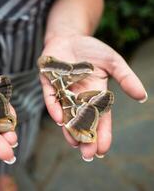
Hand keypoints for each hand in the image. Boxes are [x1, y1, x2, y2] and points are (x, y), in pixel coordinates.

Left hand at [40, 35, 146, 159]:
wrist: (70, 37)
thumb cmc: (92, 50)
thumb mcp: (113, 62)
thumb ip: (125, 78)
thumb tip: (142, 96)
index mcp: (94, 94)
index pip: (99, 118)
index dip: (102, 133)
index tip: (103, 149)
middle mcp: (78, 97)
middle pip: (82, 121)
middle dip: (85, 137)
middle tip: (88, 154)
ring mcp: (62, 91)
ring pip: (66, 114)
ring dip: (69, 129)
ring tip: (74, 143)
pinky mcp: (49, 83)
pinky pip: (51, 98)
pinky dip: (55, 108)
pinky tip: (59, 120)